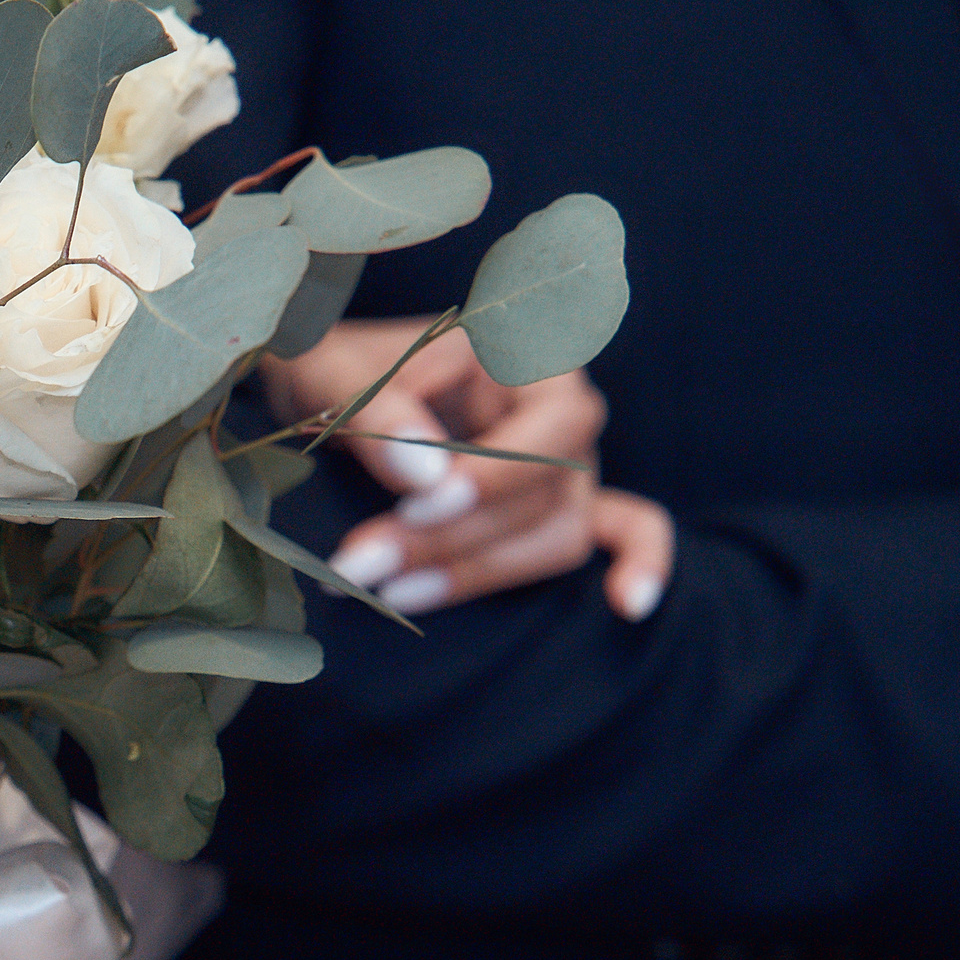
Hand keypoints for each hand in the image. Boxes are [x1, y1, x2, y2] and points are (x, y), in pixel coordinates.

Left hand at [260, 320, 674, 619]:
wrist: (322, 391)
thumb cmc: (336, 370)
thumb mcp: (336, 376)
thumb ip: (379, 414)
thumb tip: (427, 476)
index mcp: (524, 353)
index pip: (553, 423)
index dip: (497, 473)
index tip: (421, 505)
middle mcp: (560, 411)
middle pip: (547, 492)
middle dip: (453, 537)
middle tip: (362, 562)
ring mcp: (568, 463)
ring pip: (558, 534)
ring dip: (479, 571)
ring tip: (389, 591)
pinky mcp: (559, 505)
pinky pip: (626, 529)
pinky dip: (637, 562)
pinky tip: (626, 605)